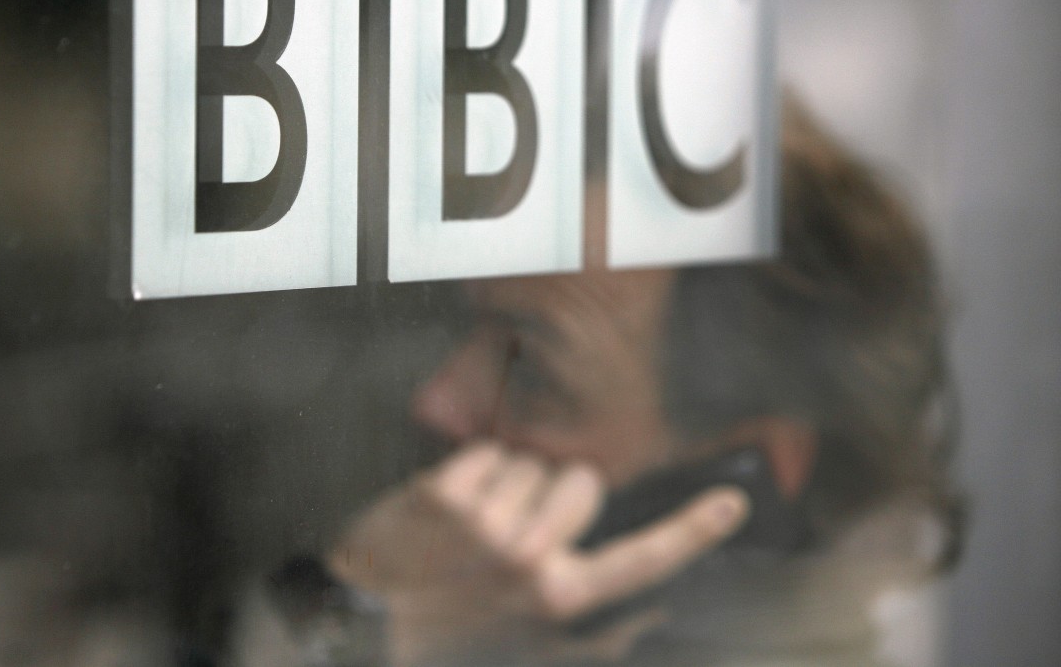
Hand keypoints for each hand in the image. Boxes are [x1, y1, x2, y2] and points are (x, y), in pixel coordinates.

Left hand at [328, 442, 749, 665]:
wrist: (368, 629)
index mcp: (558, 597)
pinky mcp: (442, 493)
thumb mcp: (532, 651)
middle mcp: (527, 556)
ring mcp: (483, 521)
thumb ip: (598, 636)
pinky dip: (473, 471)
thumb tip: (654, 617)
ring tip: (476, 527)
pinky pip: (485, 452)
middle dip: (560, 491)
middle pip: (582, 480)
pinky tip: (452, 509)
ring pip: (530, 462)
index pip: (643, 558)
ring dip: (510, 485)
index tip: (730, 504)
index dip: (692, 531)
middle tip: (522, 527)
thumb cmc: (456, 642)